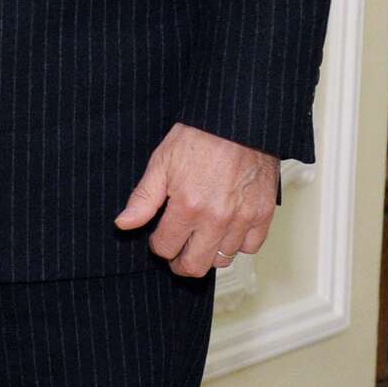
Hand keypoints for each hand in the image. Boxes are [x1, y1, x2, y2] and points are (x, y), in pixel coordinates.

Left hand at [114, 122, 279, 277]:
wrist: (236, 121)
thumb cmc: (199, 136)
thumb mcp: (162, 162)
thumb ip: (144, 199)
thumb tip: (124, 223)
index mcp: (187, 206)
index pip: (166, 248)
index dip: (158, 245)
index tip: (159, 237)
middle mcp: (216, 219)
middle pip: (194, 265)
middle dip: (180, 262)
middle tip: (177, 252)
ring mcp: (242, 219)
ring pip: (222, 259)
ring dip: (208, 253)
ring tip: (200, 238)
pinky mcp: (263, 215)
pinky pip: (249, 248)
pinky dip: (237, 244)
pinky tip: (226, 230)